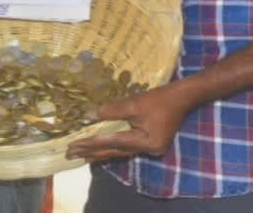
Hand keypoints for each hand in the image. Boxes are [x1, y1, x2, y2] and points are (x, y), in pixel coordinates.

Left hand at [65, 84, 192, 161]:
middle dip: (91, 153)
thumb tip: (92, 115)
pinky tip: (100, 149)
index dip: (91, 144)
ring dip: (100, 153)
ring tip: (81, 155)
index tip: (73, 146)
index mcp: (145, 142)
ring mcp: (150, 149)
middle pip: (114, 152)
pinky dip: (112, 148)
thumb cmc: (160, 99)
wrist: (182, 97)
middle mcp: (148, 150)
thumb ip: (112, 111)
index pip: (111, 143)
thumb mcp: (134, 104)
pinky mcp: (150, 143)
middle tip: (70, 155)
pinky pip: (126, 148)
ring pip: (119, 152)